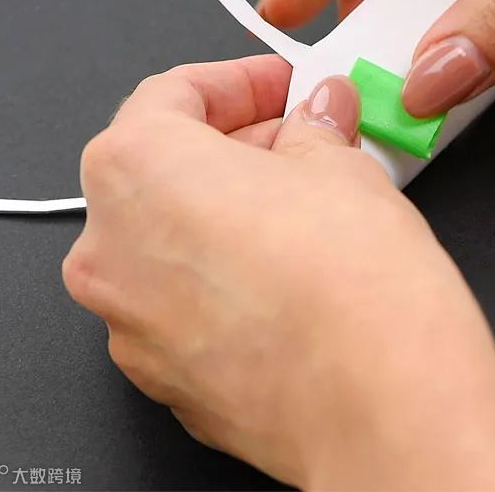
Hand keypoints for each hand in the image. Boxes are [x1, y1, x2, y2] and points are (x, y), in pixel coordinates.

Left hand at [63, 55, 494, 489]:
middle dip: (240, 150)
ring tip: (310, 212)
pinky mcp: (170, 380)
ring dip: (233, 215)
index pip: (172, 95)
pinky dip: (229, 279)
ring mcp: (134, 327)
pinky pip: (189, 304)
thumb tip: (318, 114)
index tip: (283, 87)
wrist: (383, 411)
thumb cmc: (355, 292)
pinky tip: (294, 278)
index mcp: (136, 172)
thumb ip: (316, 128)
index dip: (239, 82)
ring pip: (175, 242)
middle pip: (166, 171)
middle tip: (308, 144)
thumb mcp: (342, 168)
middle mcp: (111, 252)